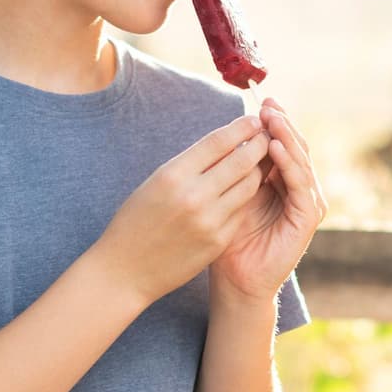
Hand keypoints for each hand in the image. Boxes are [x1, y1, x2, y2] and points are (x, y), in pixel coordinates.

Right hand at [100, 115, 271, 302]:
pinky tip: (246, 190)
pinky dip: (246, 197)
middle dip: (259, 144)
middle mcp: (193, 196)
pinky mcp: (219, 241)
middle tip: (267, 136)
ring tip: (259, 161)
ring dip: (257, 170)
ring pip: (249, 185)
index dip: (241, 127)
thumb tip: (226, 141)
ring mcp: (209, 221)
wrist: (125, 271)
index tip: (253, 119)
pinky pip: (243, 210)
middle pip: (242, 160)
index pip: (218, 141)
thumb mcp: (155, 183)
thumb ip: (190, 164)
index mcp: (173, 175)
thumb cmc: (137, 221)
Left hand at [213, 99, 326, 301]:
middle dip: (283, 124)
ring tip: (272, 119)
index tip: (261, 100)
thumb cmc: (225, 239)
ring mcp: (306, 204)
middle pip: (296, 147)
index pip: (282, 143)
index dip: (274, 122)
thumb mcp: (227, 194)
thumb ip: (235, 167)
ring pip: (300, 161)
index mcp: (279, 181)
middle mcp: (297, 189)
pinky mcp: (307, 219)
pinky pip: (300, 185)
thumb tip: (231, 130)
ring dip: (287, 138)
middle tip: (269, 104)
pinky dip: (289, 165)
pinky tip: (275, 149)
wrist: (235, 280)